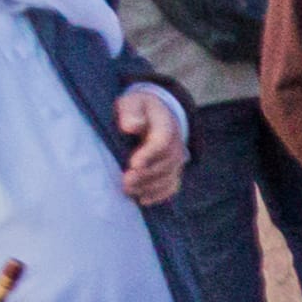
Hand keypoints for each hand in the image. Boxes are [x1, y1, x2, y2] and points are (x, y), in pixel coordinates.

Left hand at [114, 87, 188, 204]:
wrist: (156, 113)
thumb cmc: (139, 108)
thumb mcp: (133, 102)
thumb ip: (131, 112)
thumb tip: (130, 127)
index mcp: (166, 125)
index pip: (163, 141)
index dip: (150, 154)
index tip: (133, 164)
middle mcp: (176, 144)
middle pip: (167, 163)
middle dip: (146, 175)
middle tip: (125, 182)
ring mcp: (176, 159)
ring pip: (169, 177)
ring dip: (150, 187)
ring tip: (128, 191)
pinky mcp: (173, 170)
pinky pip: (172, 186)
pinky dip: (159, 195)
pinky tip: (143, 199)